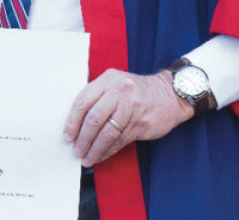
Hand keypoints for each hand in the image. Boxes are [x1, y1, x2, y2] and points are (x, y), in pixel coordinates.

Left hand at [62, 68, 193, 166]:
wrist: (171, 94)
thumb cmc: (136, 91)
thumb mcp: (116, 83)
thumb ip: (98, 96)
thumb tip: (75, 122)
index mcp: (108, 79)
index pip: (83, 101)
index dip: (73, 121)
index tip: (67, 135)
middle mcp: (119, 91)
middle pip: (94, 119)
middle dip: (82, 138)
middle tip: (76, 150)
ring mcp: (131, 107)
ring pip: (107, 133)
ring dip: (94, 149)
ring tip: (86, 158)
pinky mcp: (141, 123)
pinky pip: (120, 141)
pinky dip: (108, 151)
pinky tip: (100, 156)